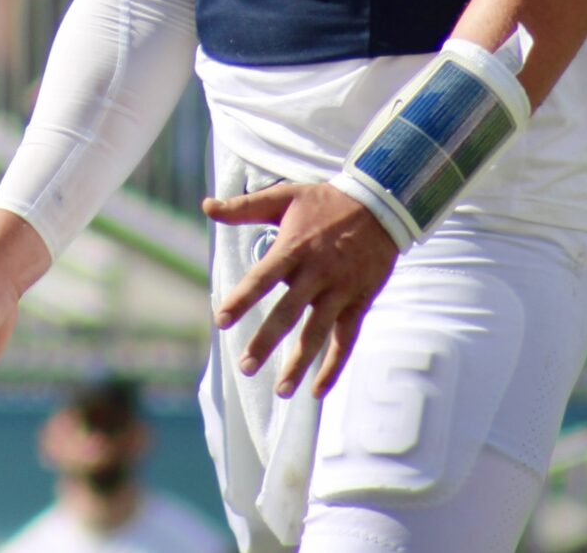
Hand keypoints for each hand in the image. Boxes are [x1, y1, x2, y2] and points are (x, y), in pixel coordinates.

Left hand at [205, 182, 398, 398]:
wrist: (381, 204)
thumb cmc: (326, 201)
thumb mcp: (284, 196)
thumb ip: (244, 207)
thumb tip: (206, 206)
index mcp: (294, 247)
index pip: (263, 277)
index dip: (242, 299)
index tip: (221, 321)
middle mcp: (317, 273)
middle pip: (288, 313)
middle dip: (266, 341)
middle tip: (245, 367)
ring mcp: (340, 290)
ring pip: (317, 333)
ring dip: (300, 363)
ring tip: (281, 390)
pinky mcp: (359, 302)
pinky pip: (346, 339)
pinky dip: (334, 366)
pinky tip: (318, 390)